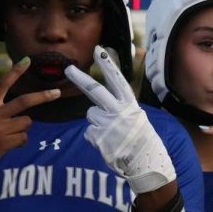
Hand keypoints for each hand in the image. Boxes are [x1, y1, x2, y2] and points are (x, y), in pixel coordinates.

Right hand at [0, 59, 60, 178]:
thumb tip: (16, 114)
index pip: (3, 84)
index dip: (15, 72)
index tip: (27, 61)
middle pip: (24, 101)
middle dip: (43, 97)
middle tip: (56, 93)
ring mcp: (0, 129)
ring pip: (26, 123)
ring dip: (22, 128)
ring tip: (7, 135)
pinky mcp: (4, 144)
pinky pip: (23, 139)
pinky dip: (19, 142)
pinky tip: (6, 146)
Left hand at [64, 46, 175, 194]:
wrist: (144, 162)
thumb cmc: (139, 137)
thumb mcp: (135, 115)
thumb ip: (119, 105)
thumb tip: (100, 97)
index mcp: (129, 104)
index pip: (117, 80)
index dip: (108, 65)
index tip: (99, 50)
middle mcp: (119, 112)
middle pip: (95, 90)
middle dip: (80, 78)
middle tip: (68, 68)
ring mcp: (108, 125)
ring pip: (91, 115)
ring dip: (97, 121)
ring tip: (112, 132)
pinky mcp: (98, 138)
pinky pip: (89, 131)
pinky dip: (96, 136)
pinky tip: (108, 142)